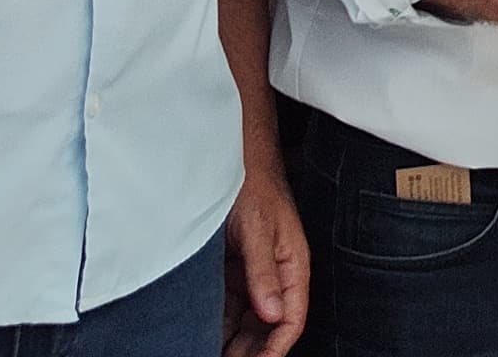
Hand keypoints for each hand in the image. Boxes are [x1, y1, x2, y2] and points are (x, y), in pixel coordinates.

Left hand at [220, 159, 307, 356]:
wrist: (231, 160)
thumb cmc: (253, 185)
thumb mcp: (258, 229)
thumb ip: (263, 272)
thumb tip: (273, 312)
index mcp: (293, 265)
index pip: (292, 318)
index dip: (276, 347)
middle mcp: (276, 274)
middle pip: (269, 325)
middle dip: (253, 350)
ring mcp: (254, 273)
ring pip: (248, 319)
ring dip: (234, 339)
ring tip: (210, 352)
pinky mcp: (234, 269)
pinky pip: (229, 305)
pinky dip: (219, 322)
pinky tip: (204, 334)